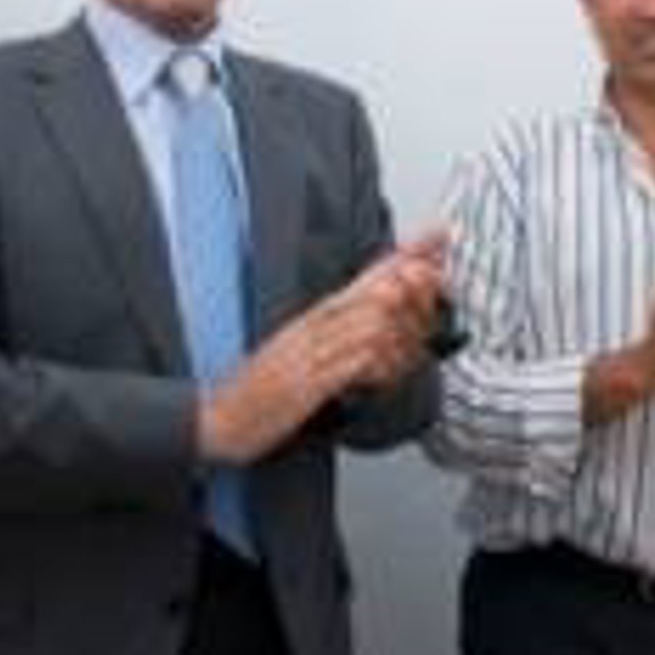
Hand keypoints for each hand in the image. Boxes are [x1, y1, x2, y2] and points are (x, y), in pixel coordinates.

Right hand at [196, 233, 446, 462]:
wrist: (215, 418)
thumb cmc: (260, 388)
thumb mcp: (302, 348)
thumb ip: (342, 329)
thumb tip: (381, 312)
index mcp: (315, 318)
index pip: (366, 277)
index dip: (403, 255)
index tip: (435, 236)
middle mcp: (313, 328)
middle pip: (372, 292)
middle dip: (410, 281)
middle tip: (439, 273)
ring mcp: (309, 355)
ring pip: (365, 324)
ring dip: (400, 322)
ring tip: (424, 318)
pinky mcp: (304, 387)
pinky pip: (346, 367)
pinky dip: (373, 361)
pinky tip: (390, 361)